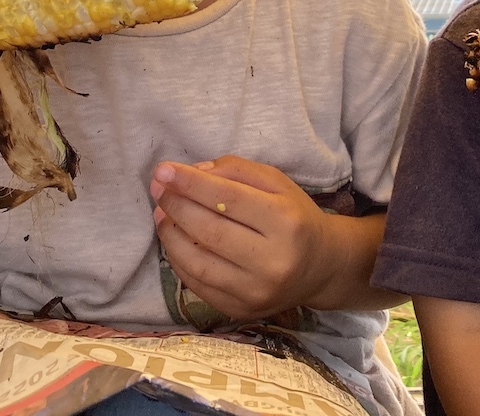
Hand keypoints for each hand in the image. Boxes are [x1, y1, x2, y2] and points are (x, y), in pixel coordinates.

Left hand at [149, 156, 343, 319]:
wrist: (321, 267)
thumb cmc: (295, 217)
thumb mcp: (276, 183)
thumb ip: (236, 170)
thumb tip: (192, 172)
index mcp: (285, 221)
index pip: (227, 199)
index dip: (190, 183)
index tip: (163, 170)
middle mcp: (273, 260)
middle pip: (210, 231)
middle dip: (176, 206)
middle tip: (158, 189)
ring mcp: (256, 291)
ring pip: (198, 263)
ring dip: (170, 235)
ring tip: (161, 214)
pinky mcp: (241, 310)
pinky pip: (198, 285)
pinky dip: (179, 260)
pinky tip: (174, 240)